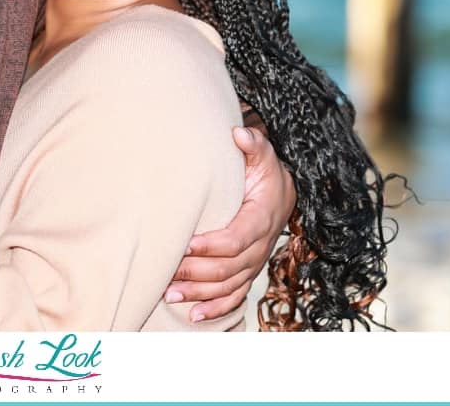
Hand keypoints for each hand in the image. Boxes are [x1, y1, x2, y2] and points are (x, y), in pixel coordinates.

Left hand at [163, 124, 295, 322]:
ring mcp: (254, 264)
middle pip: (227, 268)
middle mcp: (259, 248)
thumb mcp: (263, 155)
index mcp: (261, 219)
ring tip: (170, 294)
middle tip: (167, 272)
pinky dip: (215, 309)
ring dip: (199, 294)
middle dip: (196, 273)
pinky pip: (234, 297)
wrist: (282, 195)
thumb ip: (253, 144)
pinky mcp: (248, 273)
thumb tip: (240, 134)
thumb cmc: (266, 173)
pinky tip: (194, 316)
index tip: (186, 244)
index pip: (236, 240)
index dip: (211, 245)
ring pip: (227, 287)